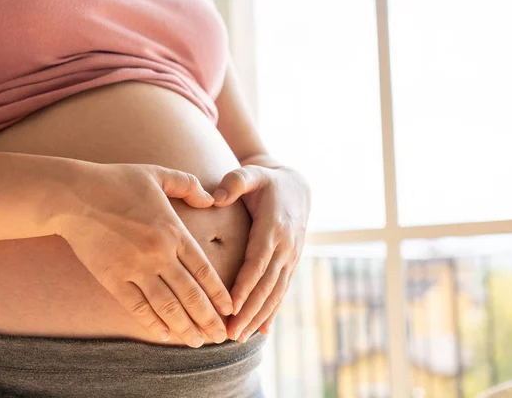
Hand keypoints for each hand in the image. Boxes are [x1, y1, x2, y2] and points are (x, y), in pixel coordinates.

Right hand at [56, 163, 232, 347]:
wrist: (72, 195)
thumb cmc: (115, 181)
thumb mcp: (157, 174)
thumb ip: (187, 185)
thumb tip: (210, 199)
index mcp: (173, 231)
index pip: (204, 270)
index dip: (219, 293)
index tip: (230, 310)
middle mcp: (158, 254)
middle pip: (190, 295)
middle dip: (208, 319)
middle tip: (220, 338)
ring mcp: (134, 269)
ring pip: (167, 306)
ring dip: (184, 327)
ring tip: (197, 342)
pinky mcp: (112, 279)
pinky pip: (136, 307)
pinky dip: (151, 323)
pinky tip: (164, 335)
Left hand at [212, 157, 310, 341]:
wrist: (296, 185)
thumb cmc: (266, 181)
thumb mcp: (252, 173)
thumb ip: (235, 181)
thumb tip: (216, 197)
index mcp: (273, 227)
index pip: (257, 263)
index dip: (244, 287)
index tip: (229, 307)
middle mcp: (286, 246)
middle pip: (266, 285)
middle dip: (248, 311)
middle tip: (229, 333)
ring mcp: (291, 256)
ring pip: (275, 292)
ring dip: (258, 316)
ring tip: (239, 337)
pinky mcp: (291, 263)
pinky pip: (282, 290)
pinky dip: (272, 311)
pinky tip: (261, 331)